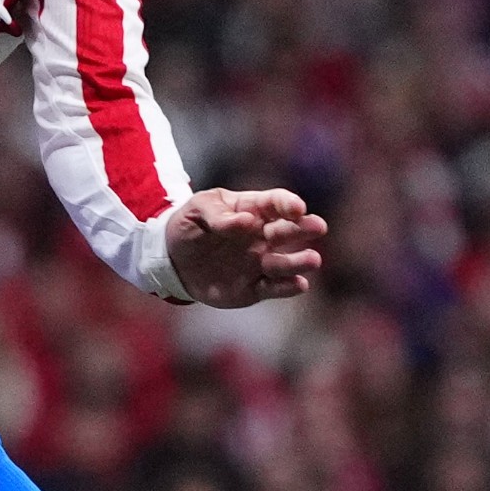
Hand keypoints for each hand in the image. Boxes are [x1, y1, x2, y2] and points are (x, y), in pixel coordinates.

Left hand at [164, 187, 326, 306]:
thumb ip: (217, 213)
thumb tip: (245, 221)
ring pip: (287, 262)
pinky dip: (289, 287)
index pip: (277, 202)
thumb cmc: (189, 226)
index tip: (296, 208)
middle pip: (290, 231)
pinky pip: (275, 288)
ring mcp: (261, 262)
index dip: (288, 204)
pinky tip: (298, 284)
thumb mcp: (196, 209)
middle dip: (305, 228)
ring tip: (313, 259)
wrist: (172, 260)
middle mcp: (264, 236)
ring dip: (301, 261)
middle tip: (317, 227)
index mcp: (253, 210)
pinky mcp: (255, 288)